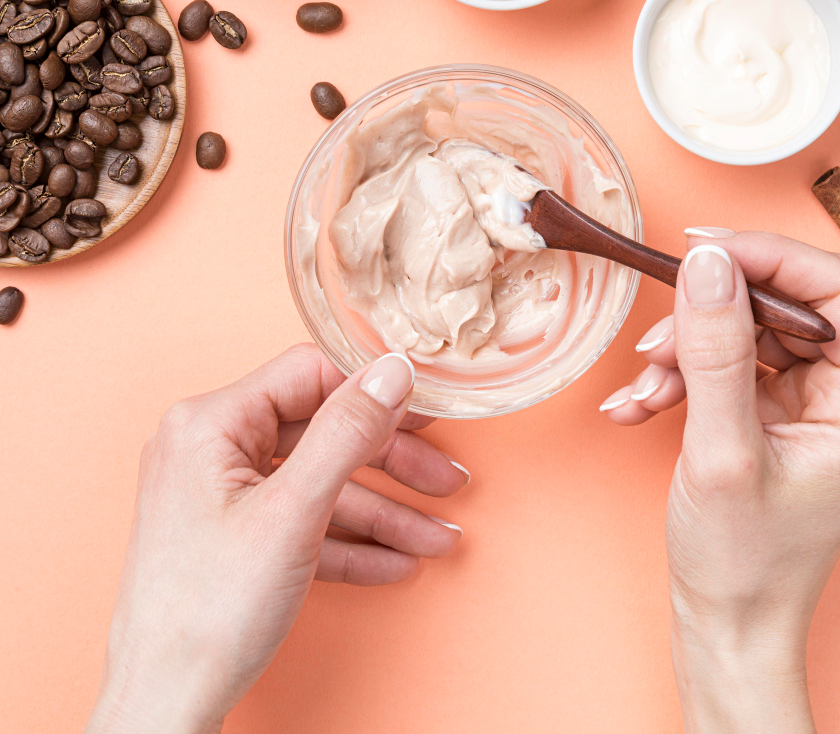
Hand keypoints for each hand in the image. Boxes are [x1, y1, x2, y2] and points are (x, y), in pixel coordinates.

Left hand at [85, 345, 468, 733]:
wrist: (164, 709)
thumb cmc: (207, 615)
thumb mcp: (293, 513)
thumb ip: (347, 432)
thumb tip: (392, 370)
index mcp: (210, 424)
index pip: (308, 374)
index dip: (373, 389)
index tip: (426, 406)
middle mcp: (211, 448)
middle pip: (322, 432)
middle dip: (391, 464)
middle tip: (445, 480)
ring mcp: (221, 494)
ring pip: (320, 483)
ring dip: (383, 512)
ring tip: (436, 537)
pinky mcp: (233, 534)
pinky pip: (304, 521)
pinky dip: (350, 540)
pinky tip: (396, 561)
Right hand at [601, 231, 839, 732]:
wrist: (726, 626)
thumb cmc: (742, 561)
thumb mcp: (721, 452)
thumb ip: (715, 352)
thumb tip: (708, 264)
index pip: (837, 288)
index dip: (770, 257)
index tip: (702, 250)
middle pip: (786, 304)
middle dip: (712, 314)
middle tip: (658, 333)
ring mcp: (810, 405)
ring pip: (748, 331)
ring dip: (685, 350)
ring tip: (643, 386)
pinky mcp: (773, 414)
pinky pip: (726, 365)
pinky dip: (678, 377)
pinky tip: (639, 405)